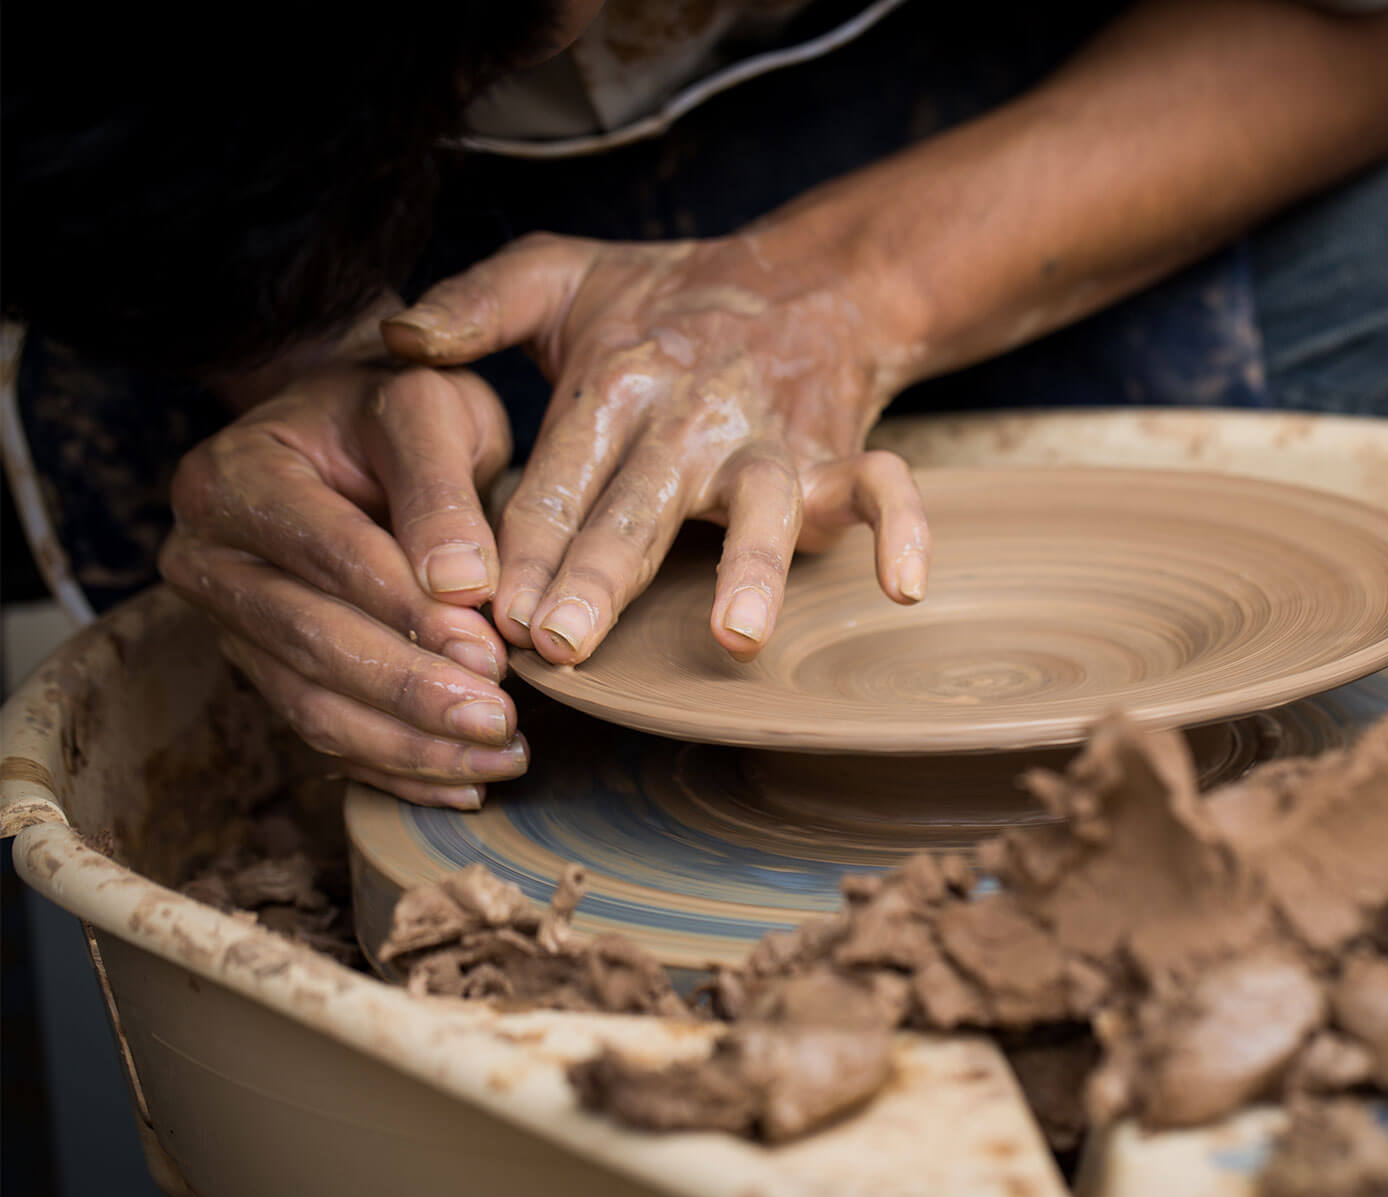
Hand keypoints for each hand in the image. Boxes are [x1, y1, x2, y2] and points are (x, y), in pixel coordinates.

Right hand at [161, 360, 524, 807]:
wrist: (356, 437)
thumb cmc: (395, 418)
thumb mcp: (426, 411)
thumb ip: (441, 489)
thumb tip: (463, 587)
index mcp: (236, 476)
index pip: (325, 553)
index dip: (407, 609)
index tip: (487, 648)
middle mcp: (210, 556)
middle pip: (309, 641)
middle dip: (410, 689)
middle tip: (498, 718)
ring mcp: (231, 626)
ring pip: (313, 705)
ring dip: (411, 744)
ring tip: (501, 755)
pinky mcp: (267, 675)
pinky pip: (325, 738)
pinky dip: (398, 768)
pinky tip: (468, 782)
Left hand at [381, 231, 929, 665]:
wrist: (804, 280)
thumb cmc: (663, 298)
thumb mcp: (558, 275)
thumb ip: (473, 305)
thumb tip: (394, 343)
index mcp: (615, 381)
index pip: (556, 476)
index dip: (519, 544)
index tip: (482, 610)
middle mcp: (693, 419)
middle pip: (641, 507)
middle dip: (601, 574)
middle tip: (561, 642)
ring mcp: (774, 443)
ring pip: (765, 508)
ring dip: (751, 568)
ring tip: (733, 635)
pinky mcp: (841, 456)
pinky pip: (887, 488)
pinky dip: (904, 529)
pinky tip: (904, 585)